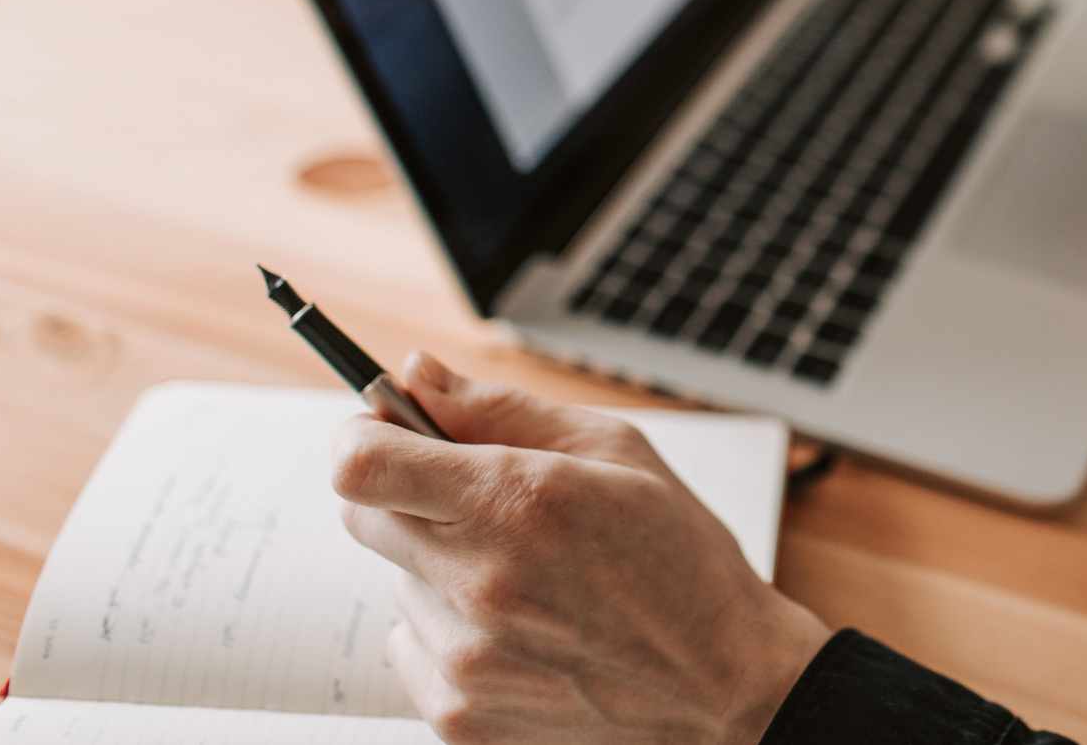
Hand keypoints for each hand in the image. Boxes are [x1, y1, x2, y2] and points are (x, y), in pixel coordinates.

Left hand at [332, 352, 831, 744]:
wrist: (727, 687)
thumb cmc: (683, 561)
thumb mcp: (616, 451)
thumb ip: (500, 409)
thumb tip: (416, 375)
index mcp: (514, 501)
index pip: (360, 463)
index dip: (361, 435)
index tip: (385, 430)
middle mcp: (477, 582)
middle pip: (364, 518)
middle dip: (408, 495)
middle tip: (481, 502)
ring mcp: (463, 658)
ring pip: (401, 582)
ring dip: (445, 568)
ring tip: (533, 580)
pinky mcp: (460, 715)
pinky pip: (414, 647)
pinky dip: (455, 631)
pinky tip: (527, 630)